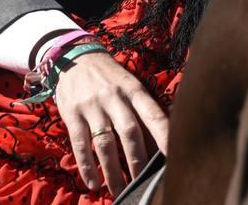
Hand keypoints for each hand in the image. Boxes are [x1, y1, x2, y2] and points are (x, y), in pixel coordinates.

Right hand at [53, 51, 169, 195]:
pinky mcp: (72, 113)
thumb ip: (142, 111)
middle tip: (144, 185)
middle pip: (130, 133)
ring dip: (113, 171)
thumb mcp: (130, 86)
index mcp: (134, 90)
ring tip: (120, 191)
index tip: (175, 158)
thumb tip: (159, 144)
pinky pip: (80, 144)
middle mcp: (115, 97)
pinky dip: (87, 166)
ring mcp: (92, 106)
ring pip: (105, 143)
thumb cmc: (111, 78)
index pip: (154, 115)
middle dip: (138, 162)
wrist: (76, 57)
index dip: (165, 137)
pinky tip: (93, 182)